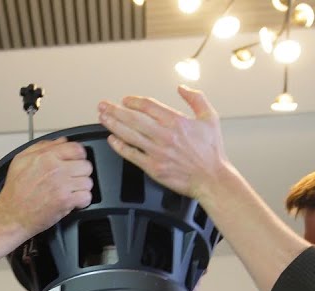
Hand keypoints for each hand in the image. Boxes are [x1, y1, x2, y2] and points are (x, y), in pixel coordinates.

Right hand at [0, 137, 93, 240]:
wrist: (11, 215)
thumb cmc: (15, 192)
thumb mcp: (21, 160)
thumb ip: (42, 147)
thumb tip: (61, 141)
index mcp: (46, 156)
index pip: (77, 148)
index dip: (79, 156)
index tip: (75, 162)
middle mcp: (56, 169)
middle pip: (86, 165)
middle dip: (80, 173)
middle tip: (71, 179)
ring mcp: (62, 185)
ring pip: (88, 182)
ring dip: (81, 188)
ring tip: (70, 191)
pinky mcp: (66, 201)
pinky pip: (87, 197)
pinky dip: (82, 201)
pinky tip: (72, 201)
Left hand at [98, 86, 228, 202]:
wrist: (212, 179)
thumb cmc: (212, 152)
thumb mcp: (210, 118)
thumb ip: (196, 99)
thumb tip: (182, 88)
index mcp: (176, 122)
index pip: (148, 106)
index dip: (133, 101)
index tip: (125, 100)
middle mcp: (165, 135)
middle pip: (133, 118)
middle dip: (115, 110)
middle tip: (103, 105)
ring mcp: (157, 152)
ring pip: (129, 135)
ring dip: (113, 125)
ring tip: (103, 118)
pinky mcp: (153, 167)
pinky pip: (131, 155)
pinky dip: (120, 146)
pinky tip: (112, 139)